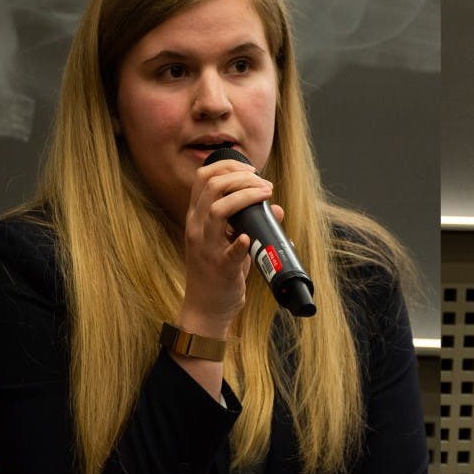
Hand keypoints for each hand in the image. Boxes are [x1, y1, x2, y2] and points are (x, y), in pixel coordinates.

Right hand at [179, 158, 278, 335]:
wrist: (207, 306)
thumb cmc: (219, 270)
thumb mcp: (231, 241)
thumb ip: (250, 223)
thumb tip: (277, 208)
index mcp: (197, 217)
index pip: (203, 178)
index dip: (227, 166)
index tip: (250, 169)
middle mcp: (196, 227)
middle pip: (212, 187)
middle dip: (241, 177)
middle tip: (264, 184)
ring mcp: (206, 247)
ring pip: (217, 210)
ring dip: (244, 197)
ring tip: (265, 195)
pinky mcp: (219, 268)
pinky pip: (227, 253)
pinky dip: (239, 244)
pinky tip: (248, 238)